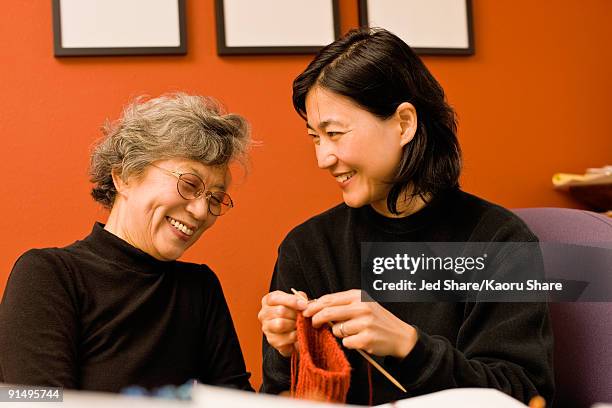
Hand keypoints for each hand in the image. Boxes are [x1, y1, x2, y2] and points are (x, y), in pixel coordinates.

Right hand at [258, 290, 307, 357]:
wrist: (293, 330)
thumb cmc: (294, 311)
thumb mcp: (296, 301)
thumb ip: (300, 298)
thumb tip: (303, 302)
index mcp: (268, 301)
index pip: (274, 298)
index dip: (291, 301)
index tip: (304, 305)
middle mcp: (263, 313)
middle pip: (280, 311)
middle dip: (295, 314)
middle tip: (304, 316)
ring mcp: (266, 327)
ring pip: (281, 324)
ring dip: (294, 324)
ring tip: (301, 324)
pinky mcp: (272, 340)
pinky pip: (285, 337)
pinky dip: (295, 335)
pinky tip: (299, 333)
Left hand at [303, 289, 417, 358]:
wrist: (399, 335)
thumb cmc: (376, 319)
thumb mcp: (362, 304)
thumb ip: (342, 304)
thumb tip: (315, 306)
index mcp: (358, 296)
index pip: (329, 299)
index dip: (314, 306)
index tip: (305, 311)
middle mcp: (362, 307)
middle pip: (328, 313)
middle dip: (317, 319)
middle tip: (314, 324)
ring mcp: (365, 323)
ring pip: (337, 330)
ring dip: (340, 334)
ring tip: (353, 332)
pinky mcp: (366, 339)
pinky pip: (346, 342)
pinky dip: (349, 343)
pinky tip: (360, 340)